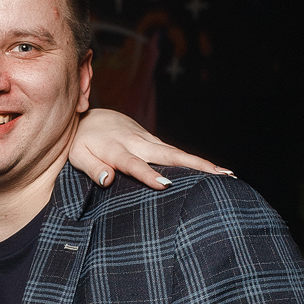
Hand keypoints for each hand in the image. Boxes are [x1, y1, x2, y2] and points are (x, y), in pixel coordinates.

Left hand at [69, 109, 232, 191]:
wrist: (88, 117)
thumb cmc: (80, 142)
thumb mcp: (77, 155)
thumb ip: (92, 168)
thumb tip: (108, 180)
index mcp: (116, 149)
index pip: (135, 165)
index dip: (149, 175)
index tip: (166, 186)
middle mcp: (136, 142)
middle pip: (169, 155)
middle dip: (195, 165)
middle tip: (220, 175)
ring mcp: (147, 140)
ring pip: (176, 153)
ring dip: (201, 162)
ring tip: (226, 174)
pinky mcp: (152, 140)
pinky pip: (173, 152)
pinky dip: (192, 160)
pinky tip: (210, 170)